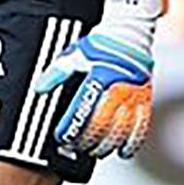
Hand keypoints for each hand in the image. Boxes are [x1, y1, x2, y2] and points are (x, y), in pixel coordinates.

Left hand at [34, 32, 153, 158]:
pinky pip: (141, 127)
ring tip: (96, 150)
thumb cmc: (100, 45)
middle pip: (101, 126)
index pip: (83, 112)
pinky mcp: (144, 100)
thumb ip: (56, 73)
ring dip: (107, 145)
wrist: (130, 33)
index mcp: (99, 78)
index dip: (72, 129)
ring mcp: (133, 96)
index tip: (62, 138)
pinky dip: (132, 143)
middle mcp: (118, 89)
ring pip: (121, 131)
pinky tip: (123, 151)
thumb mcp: (74, 54)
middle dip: (87, 141)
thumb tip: (39, 89)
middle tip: (76, 147)